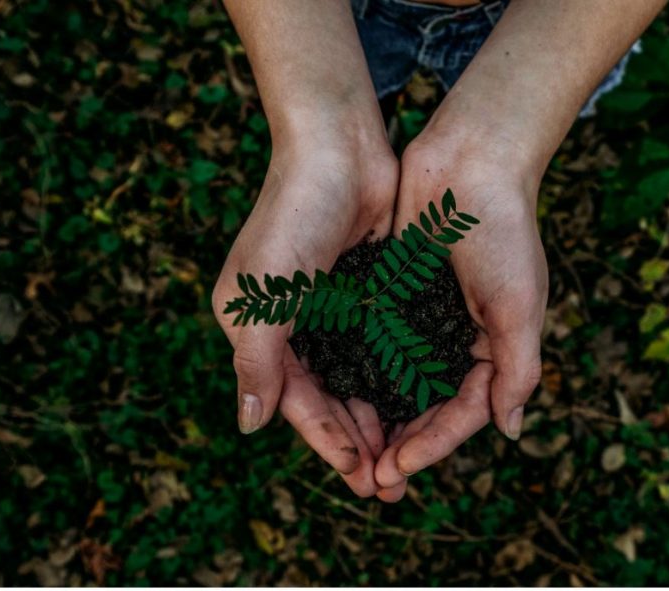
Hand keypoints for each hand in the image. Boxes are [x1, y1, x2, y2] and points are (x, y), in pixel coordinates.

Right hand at [212, 138, 397, 497]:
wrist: (339, 146)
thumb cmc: (293, 215)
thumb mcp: (264, 295)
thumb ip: (256, 362)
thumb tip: (249, 426)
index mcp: (257, 328)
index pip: (294, 400)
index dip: (326, 440)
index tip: (360, 476)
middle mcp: (292, 324)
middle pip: (327, 397)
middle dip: (357, 441)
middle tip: (390, 484)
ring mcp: (331, 308)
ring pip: (357, 378)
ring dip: (379, 417)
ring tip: (408, 456)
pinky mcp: (366, 291)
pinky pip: (381, 347)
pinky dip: (396, 377)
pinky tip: (419, 404)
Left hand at [372, 132, 546, 499]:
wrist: (470, 160)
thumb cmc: (503, 231)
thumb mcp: (519, 305)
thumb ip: (517, 369)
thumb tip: (509, 431)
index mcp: (492, 348)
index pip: (462, 412)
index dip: (432, 445)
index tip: (398, 468)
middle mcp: (455, 339)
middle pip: (425, 407)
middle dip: (400, 444)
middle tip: (370, 480)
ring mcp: (422, 318)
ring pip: (394, 382)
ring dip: (375, 418)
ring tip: (350, 453)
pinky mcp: (392, 294)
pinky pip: (373, 343)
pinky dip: (358, 371)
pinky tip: (334, 395)